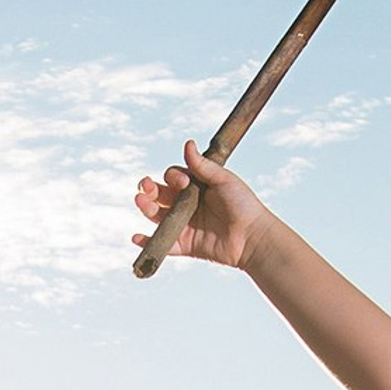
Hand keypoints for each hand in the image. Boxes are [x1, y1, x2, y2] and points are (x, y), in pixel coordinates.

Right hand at [132, 142, 272, 268]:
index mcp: (196, 188)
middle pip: (159, 194)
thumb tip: (188, 143)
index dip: (172, 178)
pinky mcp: (184, 246)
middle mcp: (187, 205)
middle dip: (148, 189)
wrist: (253, 236)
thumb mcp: (224, 180)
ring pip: (157, 216)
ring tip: (140, 201)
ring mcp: (184, 225)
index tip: (183, 182)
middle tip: (146, 187)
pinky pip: (163, 245)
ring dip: (145, 208)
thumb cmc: (243, 205)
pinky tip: (137, 237)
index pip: (173, 178)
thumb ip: (203, 165)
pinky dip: (147, 243)